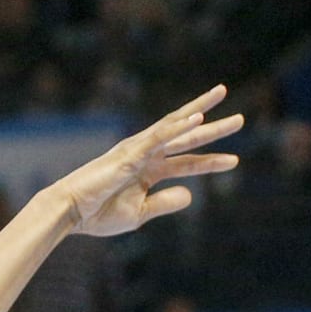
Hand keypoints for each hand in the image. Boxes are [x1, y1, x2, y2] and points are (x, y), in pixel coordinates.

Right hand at [50, 86, 242, 236]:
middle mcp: (146, 155)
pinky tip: (198, 118)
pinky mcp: (129, 153)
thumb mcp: (139, 214)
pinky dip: (178, 127)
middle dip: (214, 128)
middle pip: (186, 138)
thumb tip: (191, 195)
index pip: (186, 163)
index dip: (211, 163)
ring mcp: (138, 151)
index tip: (235, 161)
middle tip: (240, 119)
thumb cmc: (97, 214)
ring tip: (223, 97)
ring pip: (175, 128)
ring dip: (200, 114)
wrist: (70, 213)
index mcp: (148, 171)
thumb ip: (165, 203)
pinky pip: (159, 137)